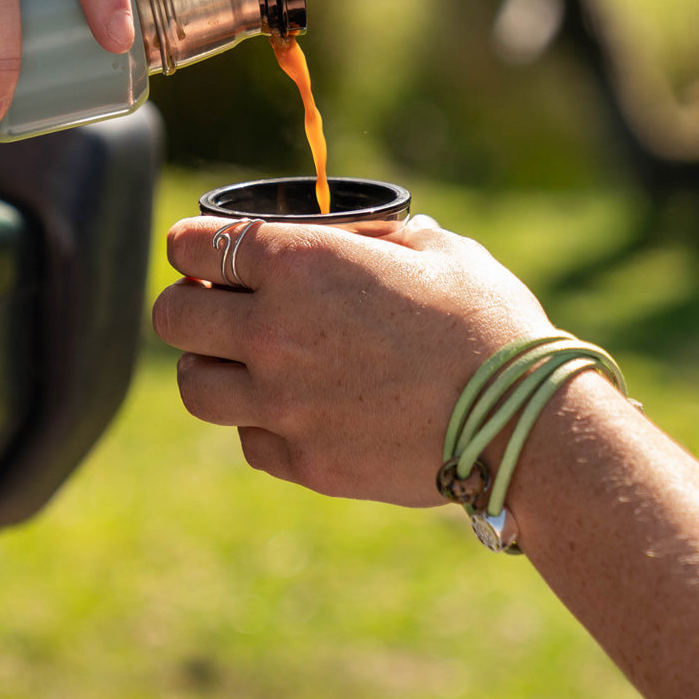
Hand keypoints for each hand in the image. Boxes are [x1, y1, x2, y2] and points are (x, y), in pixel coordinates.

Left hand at [153, 214, 553, 506]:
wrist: (526, 426)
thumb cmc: (486, 323)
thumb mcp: (433, 248)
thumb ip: (372, 238)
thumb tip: (354, 236)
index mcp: (298, 264)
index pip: (191, 245)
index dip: (191, 244)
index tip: (201, 251)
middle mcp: (273, 331)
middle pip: (172, 316)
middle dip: (188, 302)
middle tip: (217, 303)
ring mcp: (282, 404)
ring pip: (192, 384)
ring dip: (207, 364)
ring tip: (241, 359)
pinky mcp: (304, 462)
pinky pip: (246, 438)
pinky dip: (256, 421)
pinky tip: (291, 407)